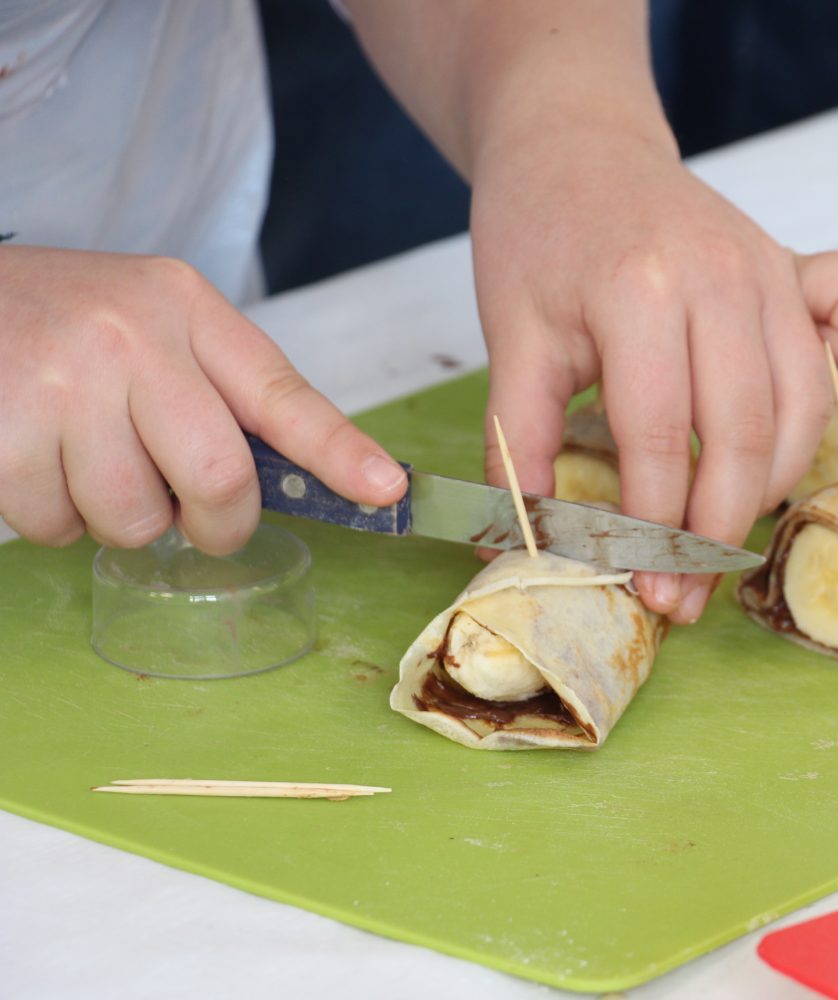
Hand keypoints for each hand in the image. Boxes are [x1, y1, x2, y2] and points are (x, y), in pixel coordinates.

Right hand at [0, 247, 407, 554]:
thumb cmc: (55, 321)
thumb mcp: (148, 321)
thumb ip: (218, 388)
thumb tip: (307, 478)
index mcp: (183, 307)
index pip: (283, 393)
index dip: (340, 453)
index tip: (386, 489)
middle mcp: (131, 337)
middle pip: (220, 480)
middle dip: (216, 524)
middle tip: (194, 518)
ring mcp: (63, 383)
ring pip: (135, 519)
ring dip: (118, 520)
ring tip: (85, 463)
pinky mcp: (2, 432)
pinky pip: (57, 525)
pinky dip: (52, 518)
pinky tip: (34, 463)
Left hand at [473, 125, 837, 623]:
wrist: (577, 144)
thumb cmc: (539, 236)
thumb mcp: (510, 338)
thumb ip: (519, 445)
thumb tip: (522, 546)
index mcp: (640, 290)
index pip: (662, 440)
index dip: (652, 529)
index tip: (641, 588)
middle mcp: (723, 276)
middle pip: (745, 436)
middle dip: (716, 534)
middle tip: (685, 592)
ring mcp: (770, 268)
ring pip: (803, 408)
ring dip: (769, 486)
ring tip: (719, 533)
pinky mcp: (797, 266)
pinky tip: (790, 423)